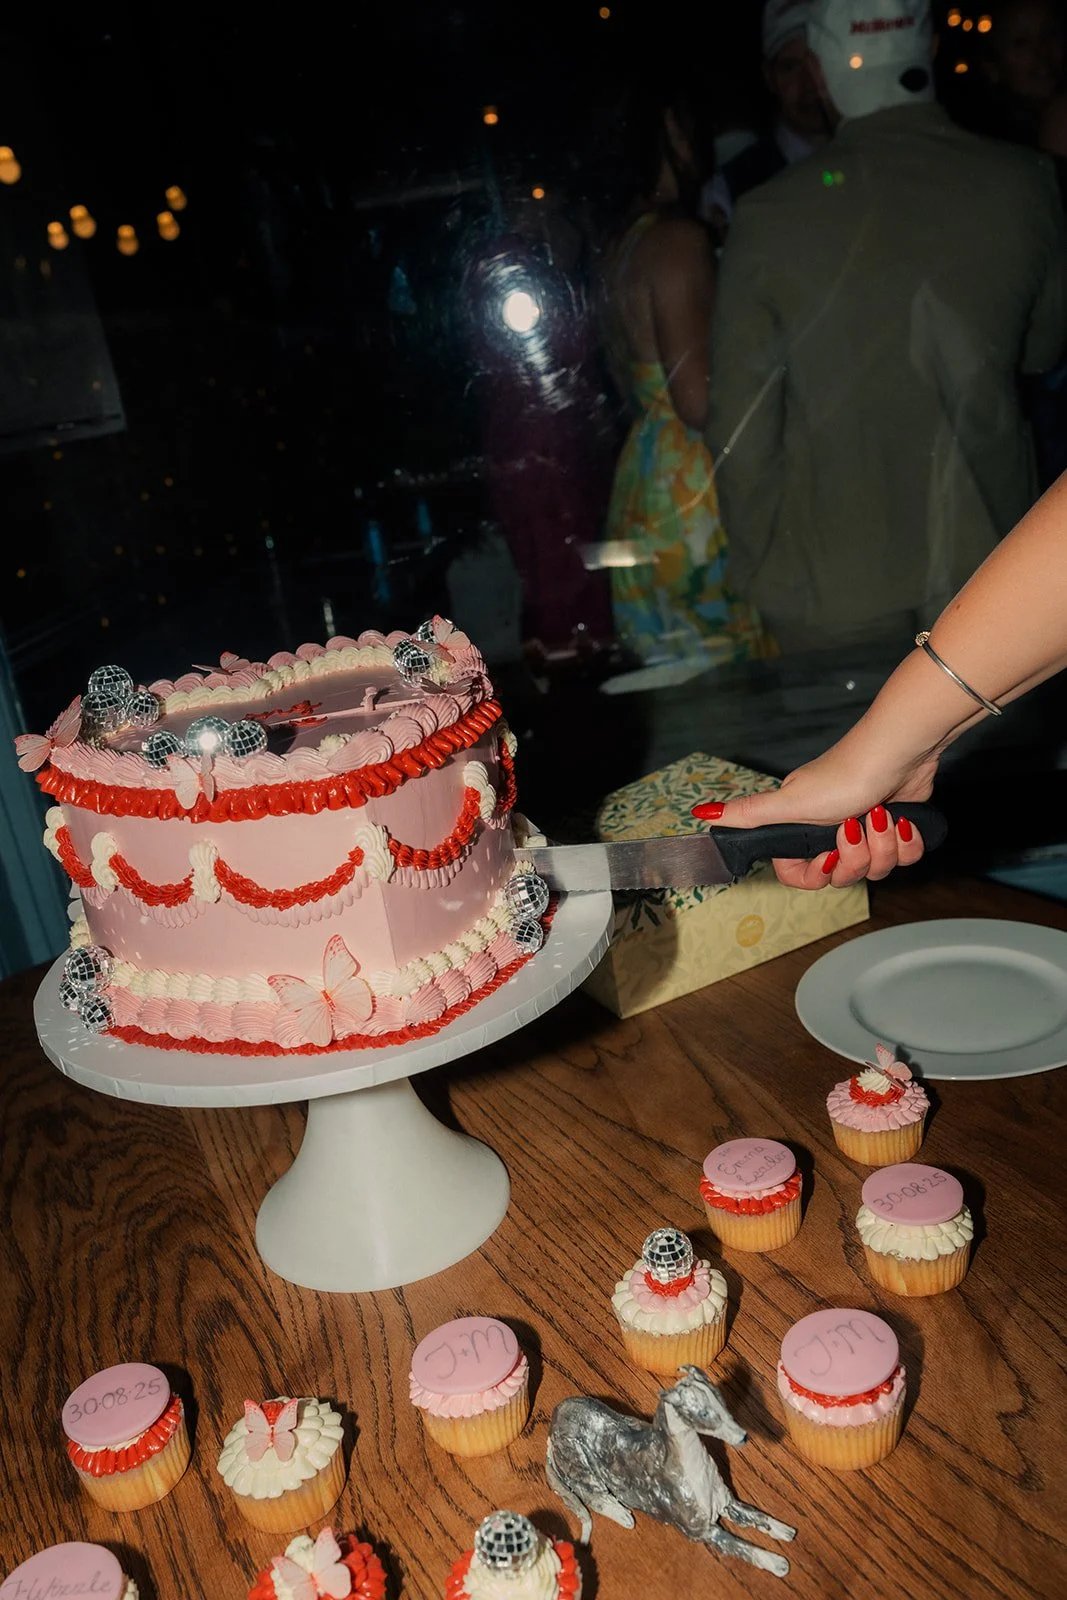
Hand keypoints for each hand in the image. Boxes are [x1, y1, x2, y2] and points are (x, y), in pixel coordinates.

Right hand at [691, 741, 937, 888]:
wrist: (900, 752)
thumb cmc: (846, 773)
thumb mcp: (790, 801)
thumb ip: (748, 814)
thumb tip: (701, 814)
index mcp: (802, 826)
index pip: (800, 875)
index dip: (816, 873)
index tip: (826, 855)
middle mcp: (832, 830)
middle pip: (842, 876)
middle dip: (856, 857)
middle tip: (856, 826)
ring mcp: (867, 831)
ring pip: (876, 869)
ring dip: (883, 845)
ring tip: (880, 815)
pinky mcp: (897, 828)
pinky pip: (905, 858)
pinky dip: (907, 841)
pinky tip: (904, 819)